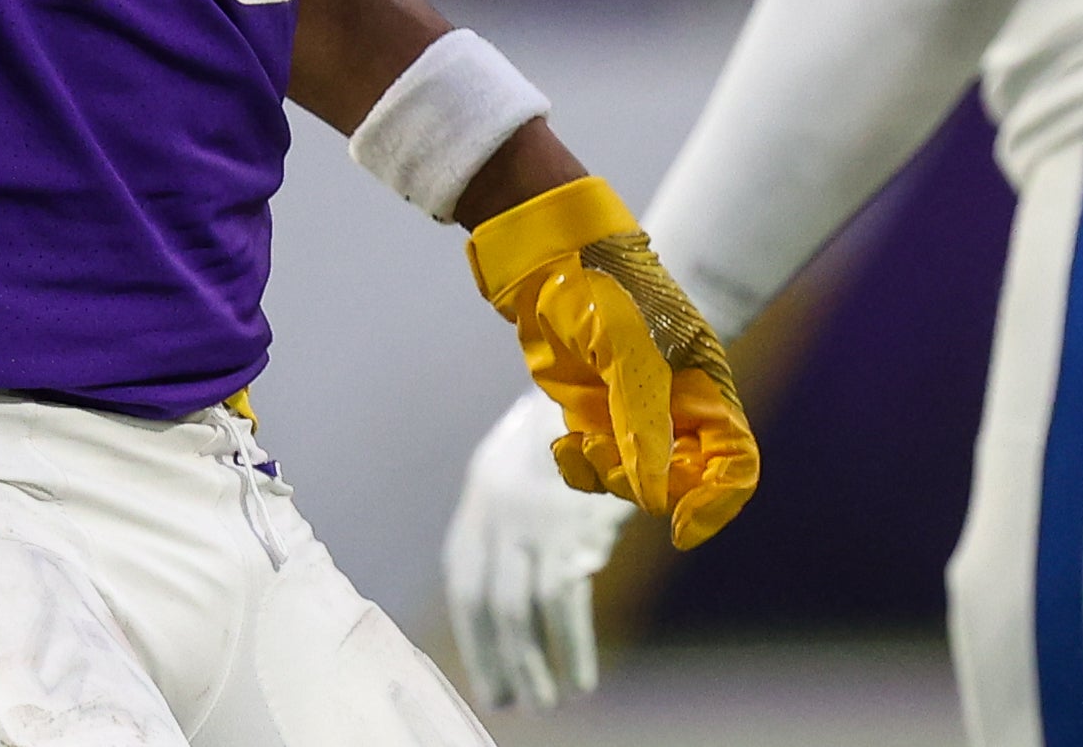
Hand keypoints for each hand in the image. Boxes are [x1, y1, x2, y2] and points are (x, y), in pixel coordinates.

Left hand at [446, 390, 632, 709]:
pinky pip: (565, 603)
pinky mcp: (573, 526)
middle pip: (487, 602)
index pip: (463, 579)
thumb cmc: (578, 432)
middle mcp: (499, 508)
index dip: (471, 632)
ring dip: (533, 665)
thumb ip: (514, 526)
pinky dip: (573, 649)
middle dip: (496, 659)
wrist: (619, 380)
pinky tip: (582, 680)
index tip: (483, 672)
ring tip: (545, 702)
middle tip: (508, 702)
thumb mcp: (528, 471)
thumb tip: (520, 601)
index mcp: (483, 495)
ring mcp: (534, 518)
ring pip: (520, 611)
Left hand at [469, 176, 758, 547]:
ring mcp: (634, 414)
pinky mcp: (595, 415)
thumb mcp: (628, 352)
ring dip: (607, 475)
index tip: (680, 530)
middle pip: (683, 482)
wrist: (545, 259)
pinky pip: (598, 468)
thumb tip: (656, 498)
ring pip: (637, 481)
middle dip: (645, 485)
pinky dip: (581, 468)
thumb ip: (644, 424)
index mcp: (705, 386)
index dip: (718, 503)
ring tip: (578, 443)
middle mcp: (677, 407)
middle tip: (603, 454)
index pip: (735, 462)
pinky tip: (563, 447)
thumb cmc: (602, 287)